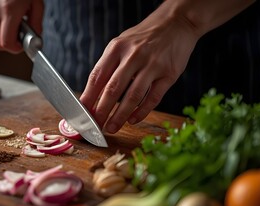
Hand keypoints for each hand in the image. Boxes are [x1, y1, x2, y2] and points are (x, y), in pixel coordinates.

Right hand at [0, 0, 43, 52]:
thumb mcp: (38, 4)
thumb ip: (36, 24)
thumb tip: (35, 40)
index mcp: (9, 11)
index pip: (6, 43)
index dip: (15, 49)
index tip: (22, 45)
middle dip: (10, 44)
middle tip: (20, 37)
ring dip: (5, 32)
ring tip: (16, 21)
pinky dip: (0, 24)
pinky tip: (9, 14)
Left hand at [80, 3, 199, 133]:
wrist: (176, 23)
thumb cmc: (143, 38)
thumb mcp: (121, 44)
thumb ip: (108, 67)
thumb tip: (91, 95)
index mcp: (117, 48)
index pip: (97, 77)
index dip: (88, 97)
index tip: (83, 113)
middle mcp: (133, 56)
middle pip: (113, 89)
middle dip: (101, 111)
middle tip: (95, 126)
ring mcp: (152, 65)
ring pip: (133, 96)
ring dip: (120, 116)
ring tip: (111, 128)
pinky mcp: (169, 74)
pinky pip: (153, 98)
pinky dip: (142, 111)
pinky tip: (133, 119)